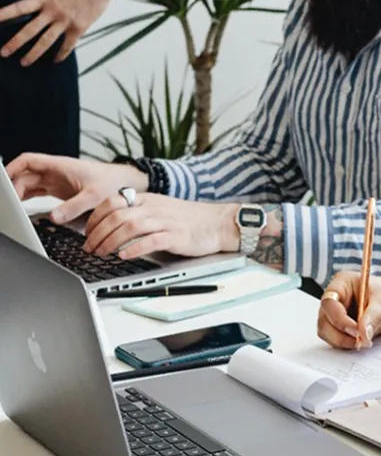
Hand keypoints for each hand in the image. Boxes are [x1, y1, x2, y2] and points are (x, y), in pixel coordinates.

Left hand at [0, 0, 116, 64]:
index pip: (19, 7)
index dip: (3, 14)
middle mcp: (53, 11)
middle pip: (29, 30)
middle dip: (15, 43)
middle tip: (3, 53)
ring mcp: (66, 21)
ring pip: (46, 41)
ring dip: (34, 53)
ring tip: (24, 63)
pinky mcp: (80, 27)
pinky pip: (68, 45)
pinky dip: (62, 54)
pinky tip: (55, 60)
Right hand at [6, 153, 147, 222]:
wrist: (126, 183)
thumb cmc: (113, 183)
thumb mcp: (94, 195)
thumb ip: (75, 206)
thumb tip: (54, 217)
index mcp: (60, 166)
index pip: (28, 161)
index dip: (12, 168)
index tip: (4, 182)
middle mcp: (55, 172)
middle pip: (24, 175)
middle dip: (14, 187)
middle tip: (8, 204)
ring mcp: (56, 181)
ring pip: (29, 184)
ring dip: (19, 194)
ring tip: (12, 209)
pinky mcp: (60, 190)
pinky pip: (37, 192)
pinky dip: (27, 198)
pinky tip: (21, 208)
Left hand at [83, 193, 239, 259]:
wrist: (218, 223)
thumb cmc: (190, 220)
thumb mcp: (161, 209)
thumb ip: (139, 212)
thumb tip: (112, 224)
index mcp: (148, 200)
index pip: (112, 202)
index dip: (95, 217)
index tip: (86, 232)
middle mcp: (154, 208)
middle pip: (117, 216)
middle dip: (97, 233)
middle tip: (88, 248)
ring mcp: (165, 221)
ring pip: (129, 227)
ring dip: (110, 242)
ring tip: (101, 254)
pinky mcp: (176, 236)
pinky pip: (150, 240)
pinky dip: (134, 248)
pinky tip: (124, 256)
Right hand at [317, 271, 380, 349]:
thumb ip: (373, 318)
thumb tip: (363, 334)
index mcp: (342, 283)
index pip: (330, 302)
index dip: (339, 318)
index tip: (356, 330)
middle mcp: (335, 297)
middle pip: (324, 319)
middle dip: (340, 333)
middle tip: (359, 341)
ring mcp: (334, 312)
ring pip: (326, 331)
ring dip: (341, 341)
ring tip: (362, 342)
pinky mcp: (338, 326)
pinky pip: (334, 338)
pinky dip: (344, 344)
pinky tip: (359, 342)